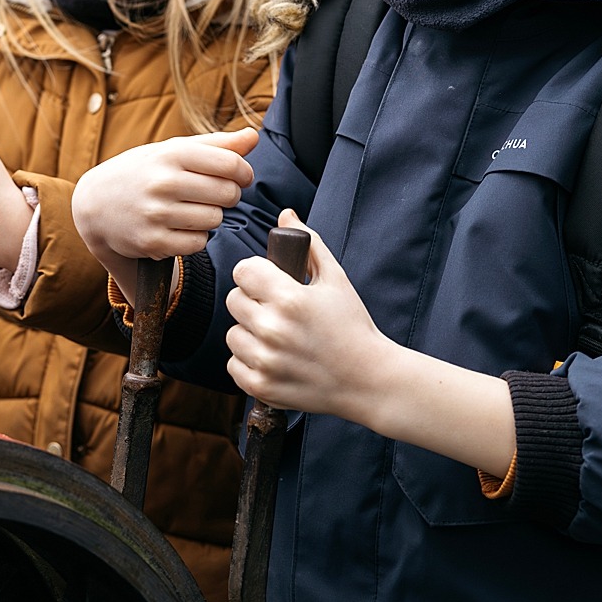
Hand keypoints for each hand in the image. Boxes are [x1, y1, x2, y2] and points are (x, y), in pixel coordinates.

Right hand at [75, 128, 257, 263]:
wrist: (95, 204)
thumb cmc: (143, 172)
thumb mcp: (173, 150)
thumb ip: (216, 144)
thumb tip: (254, 136)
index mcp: (172, 153)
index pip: (231, 164)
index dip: (244, 173)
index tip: (240, 177)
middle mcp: (163, 182)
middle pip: (228, 194)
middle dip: (227, 196)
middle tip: (211, 194)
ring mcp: (156, 213)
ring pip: (215, 220)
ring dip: (210, 217)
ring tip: (189, 210)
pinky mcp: (152, 241)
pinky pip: (198, 243)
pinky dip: (195, 237)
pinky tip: (178, 227)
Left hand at [227, 213, 515, 474]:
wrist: (368, 379)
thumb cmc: (353, 325)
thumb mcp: (336, 279)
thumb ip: (308, 244)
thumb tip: (286, 215)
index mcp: (290, 298)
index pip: (243, 270)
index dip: (256, 273)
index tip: (268, 282)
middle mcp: (273, 329)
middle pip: (234, 300)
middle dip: (253, 301)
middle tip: (276, 310)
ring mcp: (265, 361)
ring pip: (232, 333)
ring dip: (249, 332)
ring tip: (277, 336)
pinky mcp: (261, 386)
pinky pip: (234, 364)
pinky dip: (249, 361)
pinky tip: (274, 357)